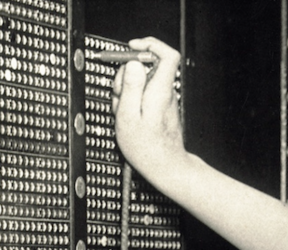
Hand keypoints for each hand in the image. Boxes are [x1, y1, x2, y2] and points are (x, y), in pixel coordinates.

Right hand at [111, 37, 187, 183]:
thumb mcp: (129, 117)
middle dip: (126, 75)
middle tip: (119, 95)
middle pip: (146, 67)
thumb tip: (133, 63)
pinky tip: (129, 118)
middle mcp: (166, 92)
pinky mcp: (160, 107)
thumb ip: (130, 87)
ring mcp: (164, 99)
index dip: (150, 44)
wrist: (165, 167)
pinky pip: (143, 95)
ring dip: (127, 92)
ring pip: (141, 82)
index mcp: (160, 91)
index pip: (167, 54)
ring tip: (124, 112)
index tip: (132, 47)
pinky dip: (132, 102)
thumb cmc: (147, 148)